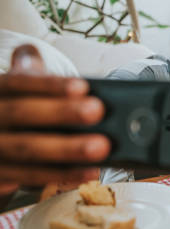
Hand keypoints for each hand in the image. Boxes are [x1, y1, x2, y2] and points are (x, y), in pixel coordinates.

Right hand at [0, 45, 109, 195]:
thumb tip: (29, 51)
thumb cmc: (11, 109)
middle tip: (97, 111)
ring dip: (66, 150)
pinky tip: (89, 171)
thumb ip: (25, 70)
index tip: (81, 86)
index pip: (17, 83)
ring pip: (26, 150)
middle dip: (61, 113)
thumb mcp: (12, 87)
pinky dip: (61, 175)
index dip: (47, 85)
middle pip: (21, 114)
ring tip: (100, 146)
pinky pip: (30, 177)